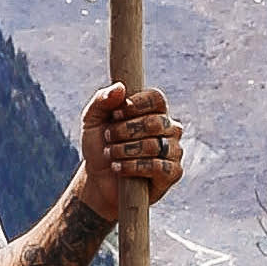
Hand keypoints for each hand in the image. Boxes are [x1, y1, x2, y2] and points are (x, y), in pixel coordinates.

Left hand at [76, 83, 183, 217]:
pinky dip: (133, 167)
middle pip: (154, 122)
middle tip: (109, 137)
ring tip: (111, 154)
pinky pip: (158, 167)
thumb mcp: (92, 119)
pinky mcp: (173, 173)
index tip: (115, 114)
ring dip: (125, 150)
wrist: (99, 178)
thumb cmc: (100, 145)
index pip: (156, 98)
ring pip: (154, 146)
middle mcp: (169, 128)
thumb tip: (120, 87)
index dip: (135, 105)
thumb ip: (102, 100)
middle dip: (125, 131)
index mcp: (155, 111)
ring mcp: (174, 150)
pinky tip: (119, 168)